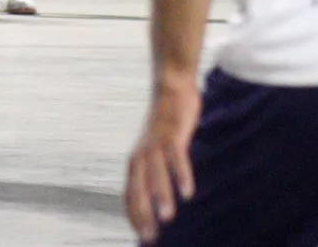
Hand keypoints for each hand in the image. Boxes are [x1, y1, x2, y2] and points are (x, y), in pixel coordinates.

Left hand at [125, 77, 200, 243]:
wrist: (170, 86)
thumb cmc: (165, 122)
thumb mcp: (156, 148)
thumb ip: (155, 168)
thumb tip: (157, 193)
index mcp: (136, 159)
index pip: (129, 193)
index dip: (134, 214)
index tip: (142, 235)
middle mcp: (142, 153)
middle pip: (138, 187)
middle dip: (143, 213)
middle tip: (150, 236)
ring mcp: (157, 144)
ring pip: (156, 174)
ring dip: (161, 196)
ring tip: (167, 217)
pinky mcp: (173, 135)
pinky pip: (177, 159)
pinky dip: (181, 175)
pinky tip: (188, 192)